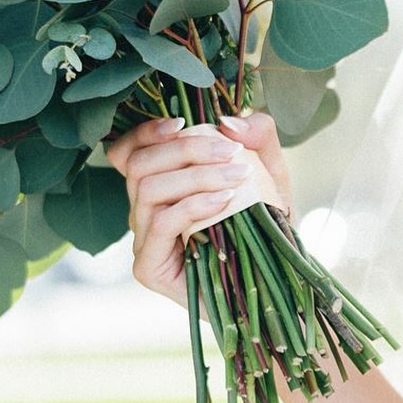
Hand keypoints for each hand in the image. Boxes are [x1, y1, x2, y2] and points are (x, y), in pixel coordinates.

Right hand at [105, 112, 292, 302]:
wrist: (275, 281)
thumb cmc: (266, 223)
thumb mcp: (269, 170)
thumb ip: (257, 136)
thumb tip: (227, 121)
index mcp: (160, 185)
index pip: (128, 151)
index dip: (144, 132)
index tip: (183, 122)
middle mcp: (142, 212)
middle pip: (139, 165)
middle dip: (187, 151)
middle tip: (231, 153)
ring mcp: (142, 241)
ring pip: (148, 191)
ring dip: (196, 177)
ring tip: (237, 178)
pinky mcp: (148, 268)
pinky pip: (159, 224)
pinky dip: (193, 205)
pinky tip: (225, 201)